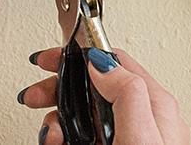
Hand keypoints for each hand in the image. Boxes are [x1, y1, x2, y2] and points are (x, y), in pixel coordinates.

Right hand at [19, 47, 189, 144]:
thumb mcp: (143, 135)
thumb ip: (126, 92)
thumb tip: (102, 61)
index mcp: (154, 104)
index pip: (114, 60)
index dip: (79, 54)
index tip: (50, 58)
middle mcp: (141, 118)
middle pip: (92, 85)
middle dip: (58, 87)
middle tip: (35, 94)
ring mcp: (125, 138)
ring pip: (82, 112)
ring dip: (57, 117)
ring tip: (50, 133)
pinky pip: (80, 136)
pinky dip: (62, 137)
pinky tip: (57, 144)